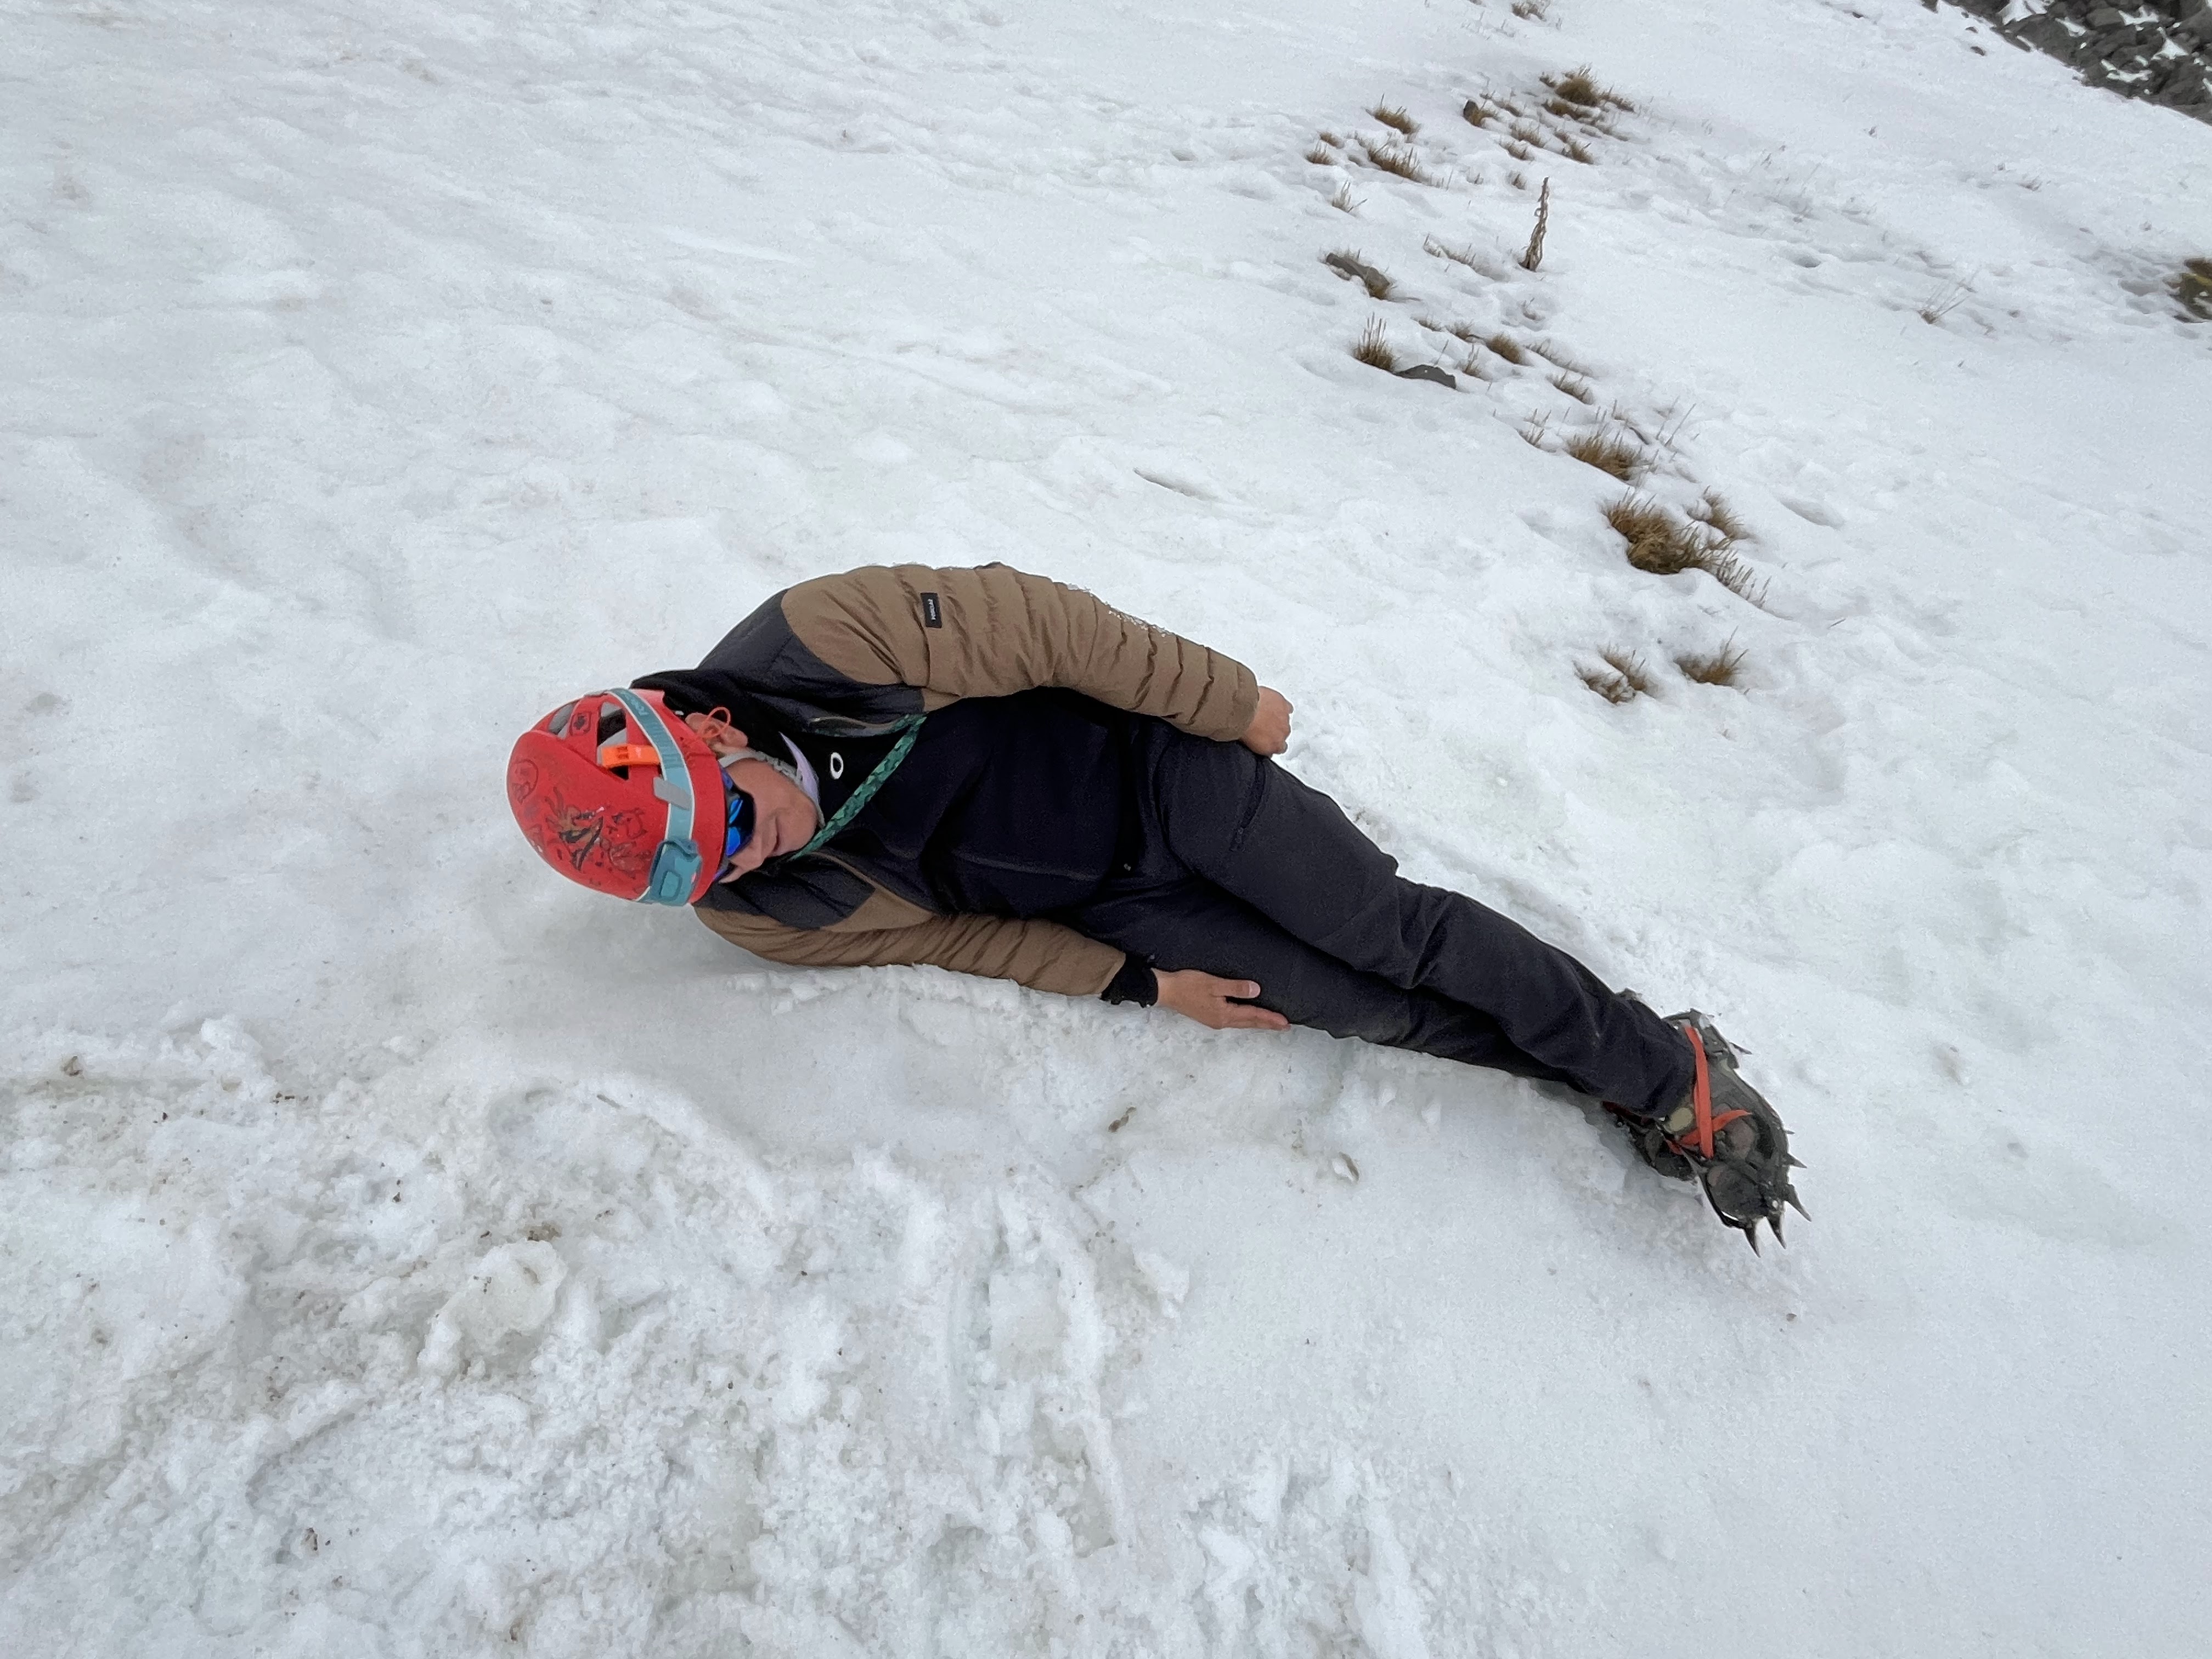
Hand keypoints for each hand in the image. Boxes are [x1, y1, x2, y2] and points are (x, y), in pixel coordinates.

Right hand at [1153, 969, 1290, 1030]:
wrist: (1166, 991)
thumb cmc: (1188, 985)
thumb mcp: (1214, 984)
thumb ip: (1236, 988)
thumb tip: (1257, 991)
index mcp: (1224, 1014)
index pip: (1253, 1016)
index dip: (1270, 1018)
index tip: (1285, 1022)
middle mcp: (1222, 1021)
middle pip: (1250, 1023)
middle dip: (1268, 1024)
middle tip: (1285, 1027)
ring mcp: (1215, 1020)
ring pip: (1242, 1023)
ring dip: (1258, 1023)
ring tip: (1271, 1024)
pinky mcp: (1209, 1016)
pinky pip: (1234, 1021)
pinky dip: (1246, 1020)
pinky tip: (1248, 1018)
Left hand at [1241, 686, 1292, 755]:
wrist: (1243, 710)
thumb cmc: (1243, 726)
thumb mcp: (1249, 743)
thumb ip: (1259, 745)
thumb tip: (1258, 743)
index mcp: (1276, 746)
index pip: (1281, 748)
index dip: (1273, 742)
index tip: (1266, 739)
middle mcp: (1283, 733)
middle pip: (1283, 733)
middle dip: (1274, 729)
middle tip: (1262, 724)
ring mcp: (1285, 718)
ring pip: (1285, 719)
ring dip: (1276, 717)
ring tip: (1264, 713)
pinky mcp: (1284, 705)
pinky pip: (1287, 707)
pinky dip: (1280, 706)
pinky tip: (1272, 704)